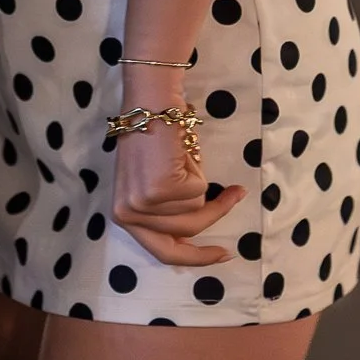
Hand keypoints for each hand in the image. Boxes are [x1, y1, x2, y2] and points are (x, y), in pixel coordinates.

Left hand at [109, 101, 243, 265]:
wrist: (150, 102)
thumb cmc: (154, 136)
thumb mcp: (152, 182)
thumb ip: (167, 212)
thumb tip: (198, 231)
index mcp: (123, 215)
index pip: (163, 252)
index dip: (195, 257)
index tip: (222, 254)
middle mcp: (128, 214)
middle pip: (186, 233)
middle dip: (214, 215)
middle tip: (235, 196)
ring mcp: (144, 203)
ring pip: (197, 208)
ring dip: (199, 180)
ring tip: (184, 155)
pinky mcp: (161, 189)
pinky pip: (201, 189)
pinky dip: (198, 168)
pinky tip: (182, 150)